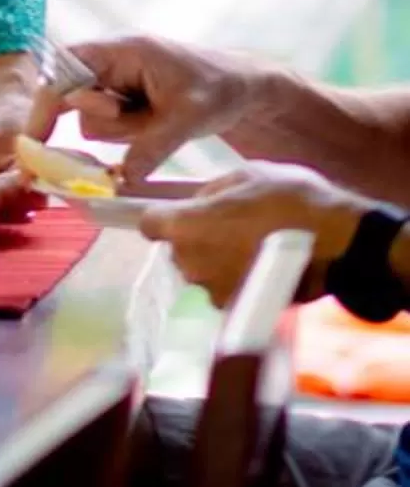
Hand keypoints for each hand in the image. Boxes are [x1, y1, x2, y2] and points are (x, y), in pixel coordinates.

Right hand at [23, 35, 265, 184]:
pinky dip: (126, 137)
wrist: (244, 90)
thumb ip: (152, 146)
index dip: (47, 100)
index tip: (36, 140)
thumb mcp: (188, 118)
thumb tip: (120, 180)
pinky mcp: (121, 101)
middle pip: (73, 98)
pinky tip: (156, 129)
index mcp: (121, 49)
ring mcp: (114, 82)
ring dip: (123, 133)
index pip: (65, 67)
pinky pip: (107, 128)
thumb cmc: (219, 88)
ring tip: (163, 123)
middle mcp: (110, 61)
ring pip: (92, 121)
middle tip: (144, 126)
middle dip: (106, 121)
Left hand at [140, 163, 362, 304]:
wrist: (337, 245)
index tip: (179, 213)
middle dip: (195, 238)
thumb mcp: (247, 176)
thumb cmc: (290, 202)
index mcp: (187, 225)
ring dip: (216, 261)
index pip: (149, 224)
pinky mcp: (239, 310)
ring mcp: (214, 291)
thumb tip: (199, 202)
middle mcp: (192, 263)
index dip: (162, 218)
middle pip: (177, 250)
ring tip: (250, 247)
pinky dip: (236, 281)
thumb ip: (212, 191)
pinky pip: (224, 290)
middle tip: (229, 226)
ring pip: (201, 272)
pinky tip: (261, 267)